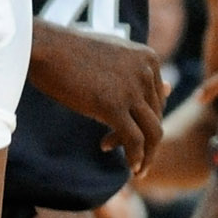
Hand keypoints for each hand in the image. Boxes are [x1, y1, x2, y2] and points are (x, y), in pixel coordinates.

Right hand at [27, 24, 163, 181]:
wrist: (46, 48)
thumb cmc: (74, 53)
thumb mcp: (114, 58)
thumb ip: (140, 74)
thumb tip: (170, 88)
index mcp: (148, 58)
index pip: (158, 100)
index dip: (144, 120)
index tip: (124, 131)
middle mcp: (145, 71)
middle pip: (157, 117)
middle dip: (143, 139)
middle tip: (127, 154)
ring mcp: (131, 88)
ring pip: (153, 133)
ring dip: (146, 155)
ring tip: (136, 169)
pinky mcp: (114, 105)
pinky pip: (135, 141)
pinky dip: (136, 158)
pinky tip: (130, 167)